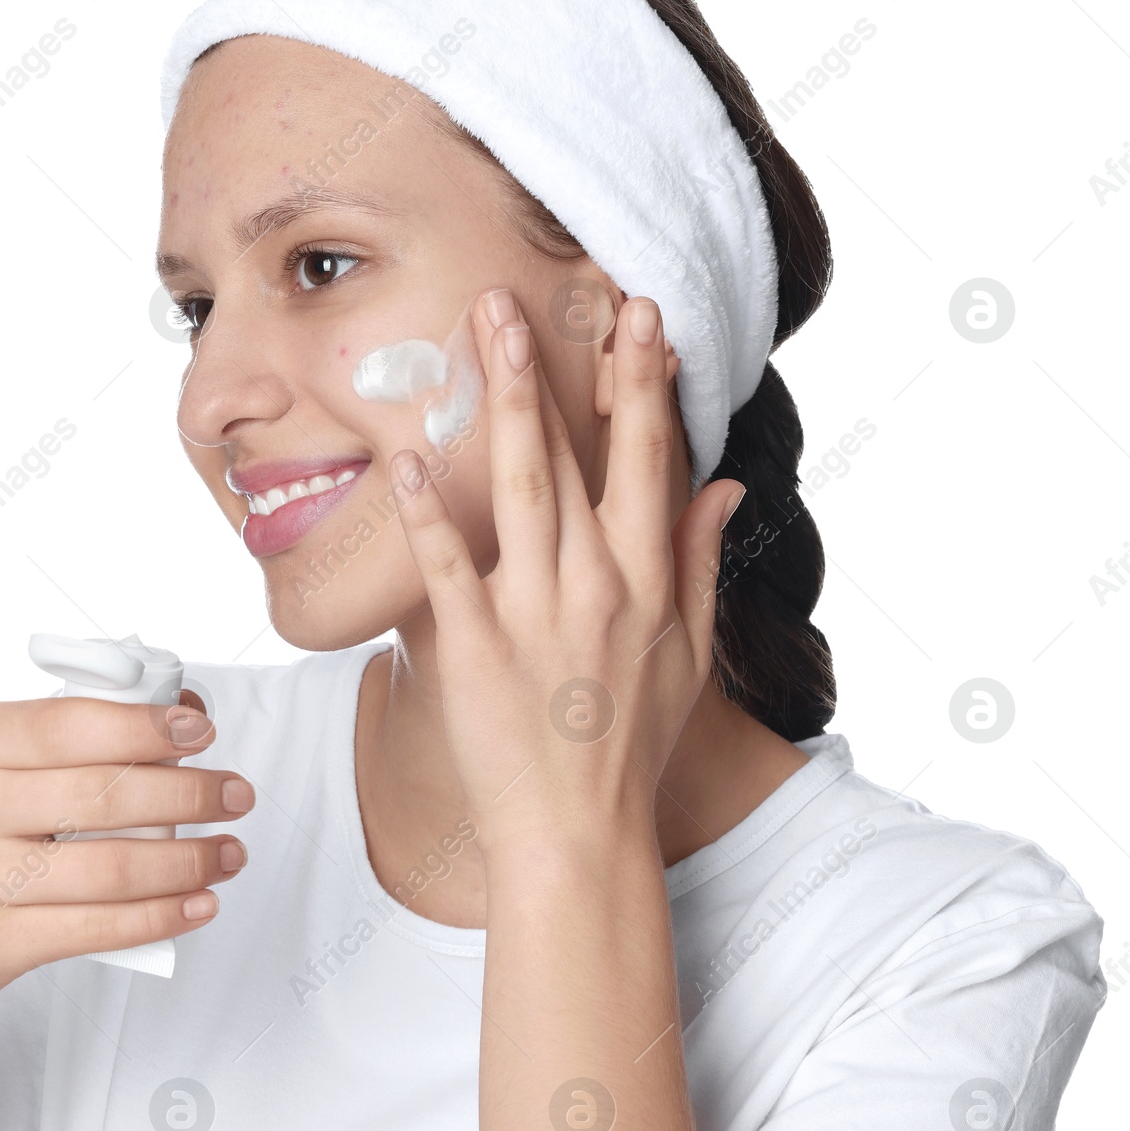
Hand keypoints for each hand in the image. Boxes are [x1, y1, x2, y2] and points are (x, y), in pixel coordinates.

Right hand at [0, 696, 252, 1027]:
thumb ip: (65, 741)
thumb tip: (178, 718)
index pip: (73, 724)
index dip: (149, 727)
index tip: (202, 732)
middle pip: (104, 794)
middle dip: (189, 794)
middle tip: (236, 793)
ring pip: (112, 866)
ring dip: (189, 859)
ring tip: (230, 851)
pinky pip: (99, 928)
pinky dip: (161, 915)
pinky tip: (198, 902)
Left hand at [388, 289, 743, 859]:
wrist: (576, 833)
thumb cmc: (630, 741)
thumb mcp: (688, 653)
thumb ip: (699, 561)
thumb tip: (724, 483)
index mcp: (648, 581)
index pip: (651, 462)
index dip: (645, 386)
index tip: (639, 318)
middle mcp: (595, 586)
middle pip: (579, 458)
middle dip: (558, 370)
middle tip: (525, 297)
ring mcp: (533, 615)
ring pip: (519, 491)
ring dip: (502, 406)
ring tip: (480, 333)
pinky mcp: (473, 647)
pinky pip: (445, 567)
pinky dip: (427, 511)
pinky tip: (405, 456)